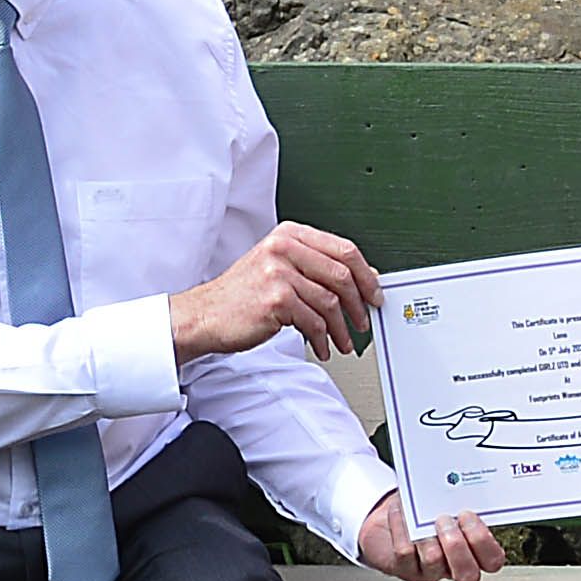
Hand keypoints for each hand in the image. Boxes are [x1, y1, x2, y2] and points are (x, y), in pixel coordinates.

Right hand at [171, 221, 379, 362]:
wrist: (205, 315)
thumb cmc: (243, 294)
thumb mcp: (278, 267)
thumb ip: (316, 267)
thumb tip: (362, 278)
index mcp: (289, 235)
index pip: (344, 249)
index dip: (366, 274)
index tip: (375, 292)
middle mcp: (283, 248)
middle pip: (342, 274)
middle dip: (359, 303)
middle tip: (364, 320)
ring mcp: (278, 272)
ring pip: (330, 302)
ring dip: (341, 328)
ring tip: (343, 340)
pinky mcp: (275, 299)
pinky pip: (313, 322)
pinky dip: (322, 339)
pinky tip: (322, 346)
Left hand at [356, 493, 502, 580]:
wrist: (390, 521)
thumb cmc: (425, 512)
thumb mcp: (447, 504)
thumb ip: (458, 502)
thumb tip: (458, 486)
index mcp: (473, 552)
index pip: (492, 561)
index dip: (484, 542)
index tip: (468, 514)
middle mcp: (453, 567)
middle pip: (467, 574)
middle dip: (458, 544)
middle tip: (446, 520)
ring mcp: (428, 571)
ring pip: (433, 561)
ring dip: (429, 533)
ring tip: (423, 515)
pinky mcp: (403, 568)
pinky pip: (405, 552)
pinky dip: (402, 527)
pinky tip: (401, 511)